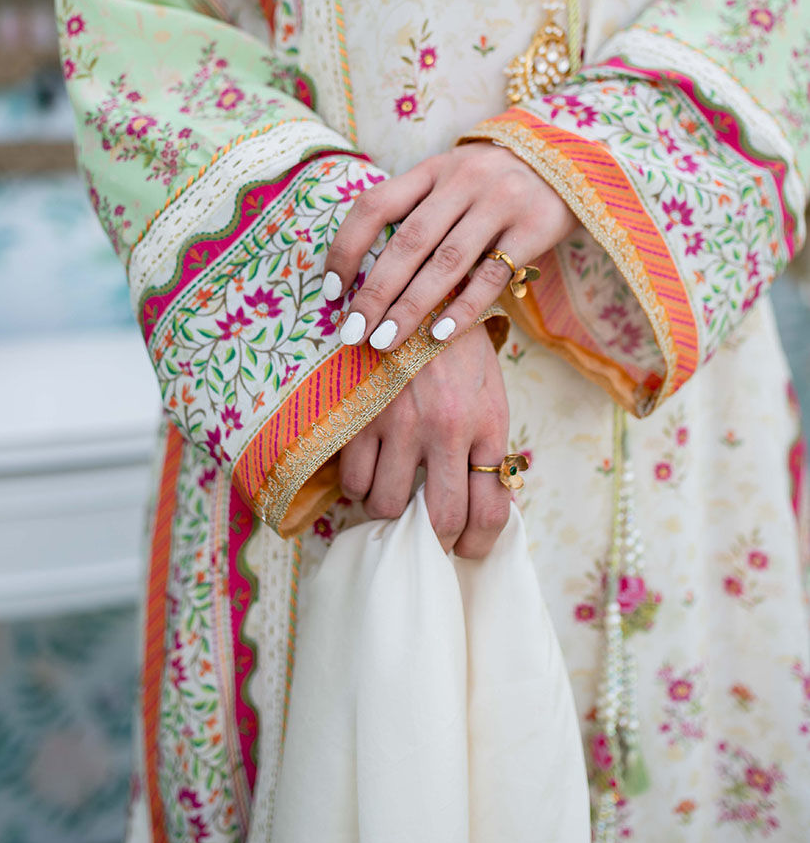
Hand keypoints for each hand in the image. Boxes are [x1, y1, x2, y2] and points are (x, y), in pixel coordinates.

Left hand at [323, 142, 577, 349]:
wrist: (569, 164)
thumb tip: (360, 276)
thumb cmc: (492, 186)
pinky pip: (491, 276)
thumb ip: (414, 214)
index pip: (374, 206)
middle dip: (374, 292)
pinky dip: (462, 309)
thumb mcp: (451, 182)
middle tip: (351, 333)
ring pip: (446, 263)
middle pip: (408, 242)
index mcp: (431, 170)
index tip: (330, 292)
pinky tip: (436, 336)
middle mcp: (462, 181)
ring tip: (384, 342)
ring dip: (410, 307)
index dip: (347, 249)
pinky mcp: (534, 228)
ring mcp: (500, 203)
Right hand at [339, 323, 510, 558]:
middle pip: (439, 521)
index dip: (477, 545)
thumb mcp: (490, 395)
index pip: (488, 513)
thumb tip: (487, 509)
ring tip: (392, 495)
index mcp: (486, 425)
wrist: (417, 292)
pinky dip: (358, 487)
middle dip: (434, 542)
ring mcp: (399, 423)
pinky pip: (352, 480)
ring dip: (388, 512)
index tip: (466, 549)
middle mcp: (446, 429)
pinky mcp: (361, 413)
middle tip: (428, 538)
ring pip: (385, 506)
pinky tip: (369, 470)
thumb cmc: (459, 349)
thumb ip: (487, 449)